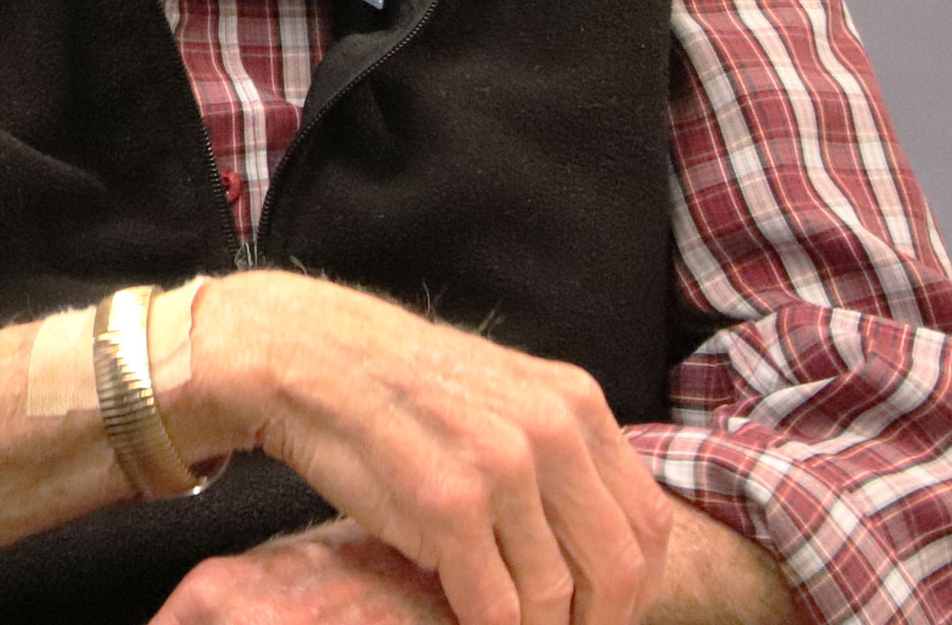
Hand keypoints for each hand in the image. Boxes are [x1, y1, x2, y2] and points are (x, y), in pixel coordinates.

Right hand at [174, 274, 674, 624]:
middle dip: (595, 622)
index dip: (637, 590)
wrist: (302, 354)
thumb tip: (599, 540)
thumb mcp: (500, 396)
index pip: (648, 526)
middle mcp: (550, 432)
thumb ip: (557, 452)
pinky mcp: (447, 504)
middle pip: (617, 570)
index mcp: (574, 403)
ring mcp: (500, 467)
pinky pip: (495, 606)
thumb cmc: (395, 387)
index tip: (603, 615)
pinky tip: (464, 620)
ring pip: (556, 598)